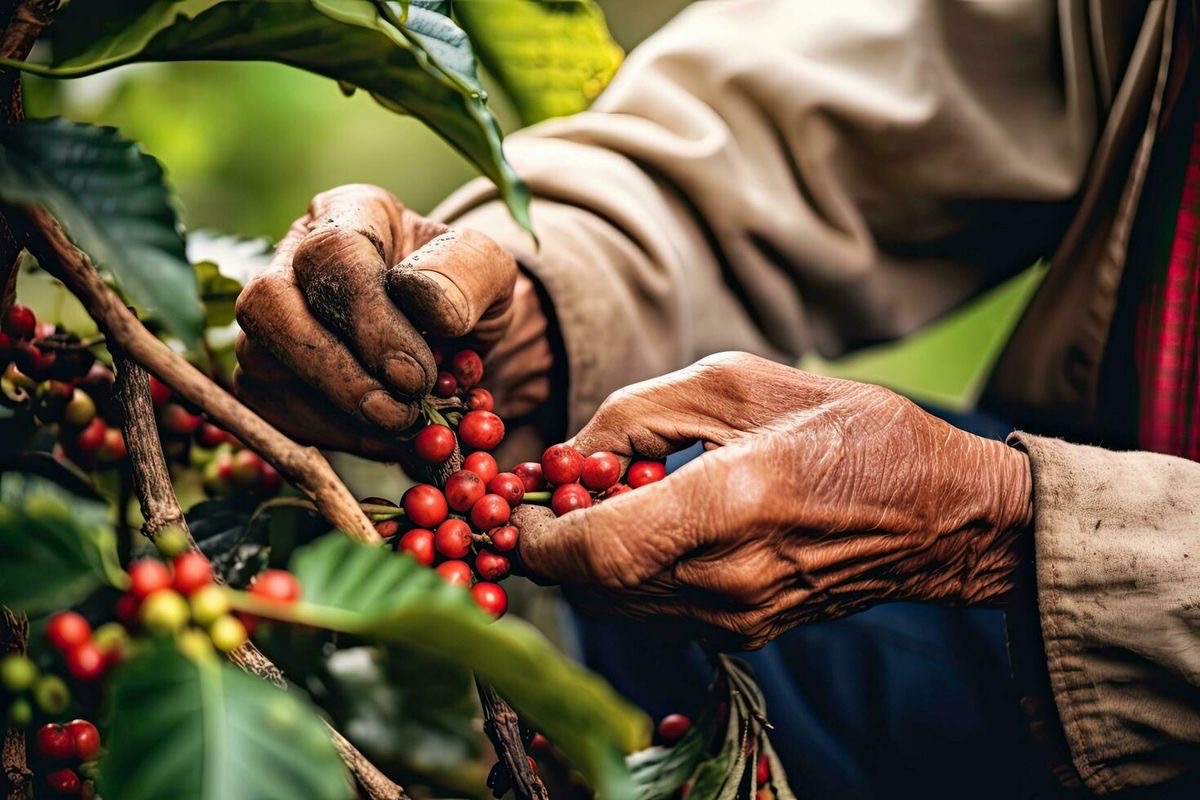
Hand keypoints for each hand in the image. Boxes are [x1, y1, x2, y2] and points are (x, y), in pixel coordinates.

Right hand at [233, 184, 551, 457]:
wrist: (456, 339)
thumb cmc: (464, 294)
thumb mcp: (491, 272)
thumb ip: (469, 275)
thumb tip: (430, 305)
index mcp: (348, 213)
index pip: (332, 252)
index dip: (368, 319)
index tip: (415, 373)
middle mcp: (291, 258)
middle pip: (269, 306)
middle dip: (336, 372)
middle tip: (400, 411)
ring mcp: (268, 319)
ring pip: (263, 365)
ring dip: (337, 412)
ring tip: (404, 426)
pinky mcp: (264, 376)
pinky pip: (275, 413)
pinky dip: (334, 436)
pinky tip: (385, 437)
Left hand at [516, 352, 1032, 648]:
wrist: (937, 513)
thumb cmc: (847, 429)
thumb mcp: (738, 385)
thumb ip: (634, 416)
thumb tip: (564, 457)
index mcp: (730, 505)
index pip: (595, 554)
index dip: (538, 537)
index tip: (519, 505)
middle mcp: (728, 578)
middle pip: (592, 590)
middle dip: (552, 547)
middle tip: (553, 497)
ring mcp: (737, 618)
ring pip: (616, 608)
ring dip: (588, 563)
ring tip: (608, 506)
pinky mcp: (743, 635)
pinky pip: (653, 614)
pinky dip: (627, 578)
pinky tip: (651, 531)